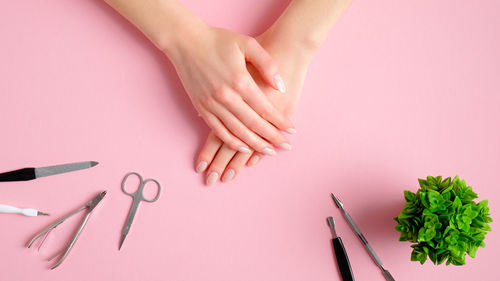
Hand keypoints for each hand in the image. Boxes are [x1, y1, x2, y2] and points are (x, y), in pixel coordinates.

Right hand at [165, 24, 296, 154]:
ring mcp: (212, 104)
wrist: (185, 41)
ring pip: (237, 131)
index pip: (265, 108)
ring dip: (254, 144)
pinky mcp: (202, 107)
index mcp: (240, 81)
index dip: (280, 122)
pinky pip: (218, 130)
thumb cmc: (218, 40)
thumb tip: (280, 87)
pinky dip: (232, 141)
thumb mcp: (248, 44)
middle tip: (285, 146)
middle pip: (254, 124)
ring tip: (269, 151)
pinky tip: (243, 148)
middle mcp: (226, 96)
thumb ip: (267, 65)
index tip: (292, 131)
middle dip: (272, 138)